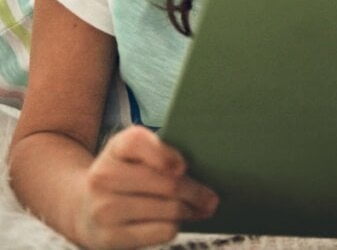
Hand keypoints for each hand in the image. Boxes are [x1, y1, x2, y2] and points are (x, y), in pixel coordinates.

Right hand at [73, 125, 217, 249]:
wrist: (82, 208)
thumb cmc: (127, 176)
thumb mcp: (137, 155)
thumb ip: (166, 155)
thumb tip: (207, 182)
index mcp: (115, 148)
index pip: (138, 142)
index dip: (164, 155)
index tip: (182, 167)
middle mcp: (103, 176)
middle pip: (168, 183)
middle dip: (197, 192)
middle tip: (211, 198)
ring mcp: (104, 209)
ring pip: (170, 209)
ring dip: (191, 210)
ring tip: (197, 209)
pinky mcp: (110, 237)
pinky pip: (162, 231)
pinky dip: (174, 226)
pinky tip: (174, 222)